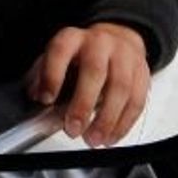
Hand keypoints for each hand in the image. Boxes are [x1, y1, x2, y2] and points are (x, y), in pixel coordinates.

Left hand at [24, 22, 151, 146]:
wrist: (117, 38)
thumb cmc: (83, 54)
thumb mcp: (57, 57)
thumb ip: (42, 74)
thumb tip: (36, 95)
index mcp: (74, 38)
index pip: (61, 50)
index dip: (52, 75)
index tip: (45, 99)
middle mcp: (100, 43)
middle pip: (95, 71)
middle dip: (83, 104)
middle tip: (73, 129)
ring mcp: (124, 56)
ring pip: (120, 87)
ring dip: (107, 119)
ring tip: (94, 139)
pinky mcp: (142, 73)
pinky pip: (137, 100)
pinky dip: (124, 123)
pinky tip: (111, 136)